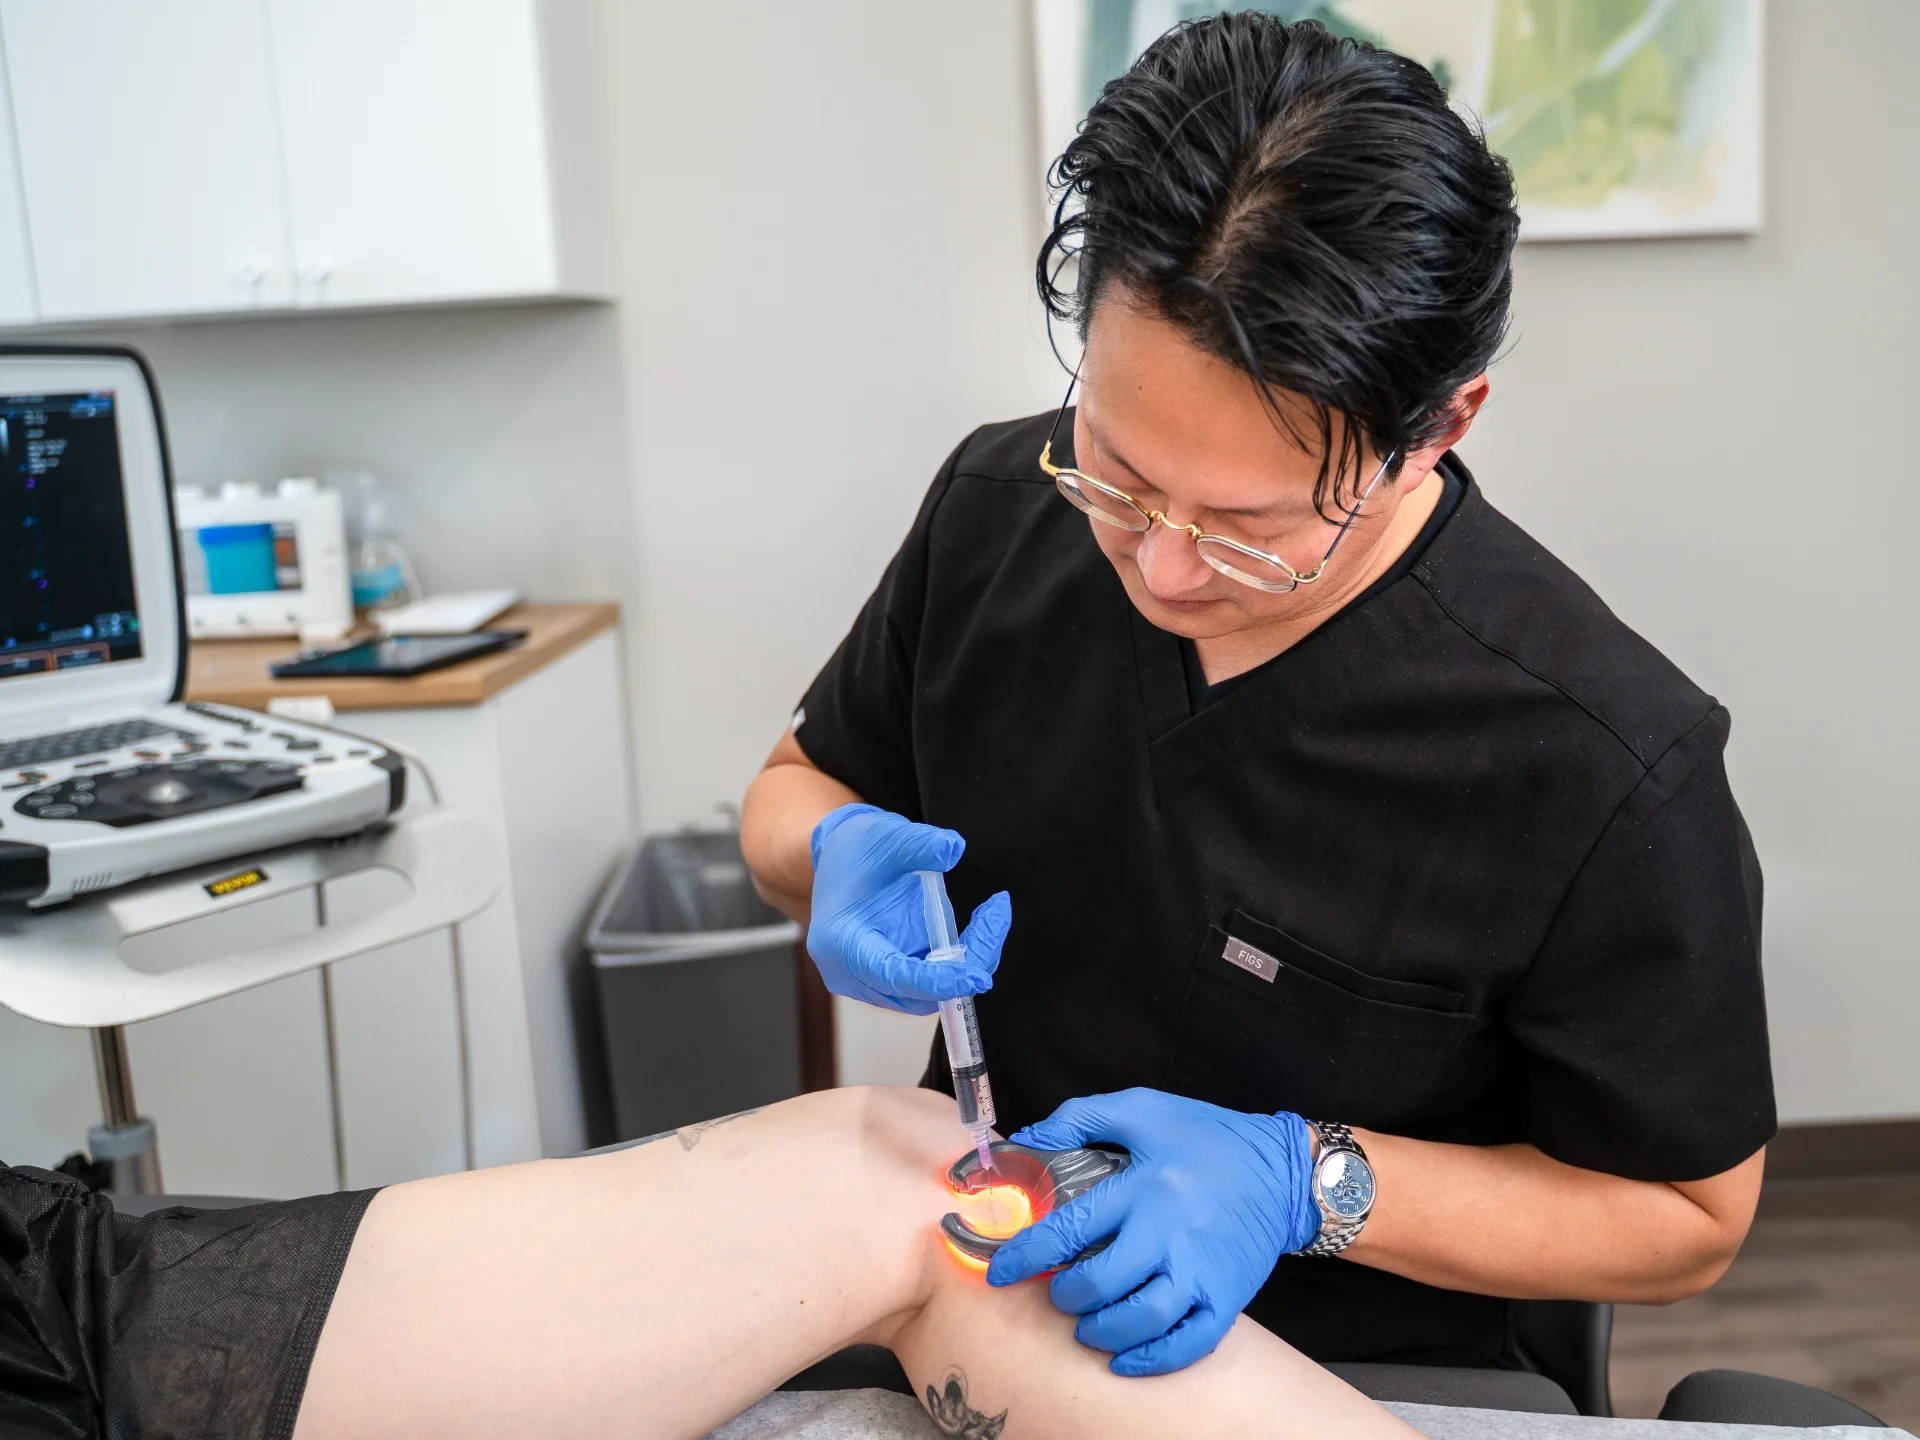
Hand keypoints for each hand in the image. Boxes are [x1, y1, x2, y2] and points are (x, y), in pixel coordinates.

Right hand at [805, 804, 1011, 1015]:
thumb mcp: (887, 838)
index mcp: (842, 943)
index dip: (938, 981)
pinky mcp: (887, 979)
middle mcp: (850, 972)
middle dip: (966, 964)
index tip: (979, 977)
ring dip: (968, 962)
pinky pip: (928, 984)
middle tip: (997, 915)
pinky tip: (979, 927)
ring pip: (927, 994)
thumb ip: (920, 844)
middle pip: (916, 993)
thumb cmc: (856, 850)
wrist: (838, 858)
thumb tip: (954, 847)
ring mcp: (868, 981)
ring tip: (993, 915)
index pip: (893, 976)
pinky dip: (958, 961)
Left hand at [985, 1088, 1317, 1375]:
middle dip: (1066, 1296)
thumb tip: (1025, 1140)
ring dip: (1102, 1330)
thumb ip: (1079, 1119)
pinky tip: (1126, 1357)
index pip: (1071, 1228)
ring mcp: (1202, 1270)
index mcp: (1145, 1186)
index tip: (1001, 1271)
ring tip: (1087, 1324)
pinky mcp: (1227, 1298)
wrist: (1283, 1170)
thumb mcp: (1143, 1110)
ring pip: (1142, 1319)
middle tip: (1059, 1292)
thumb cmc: (1207, 1138)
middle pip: (1102, 1282)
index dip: (1027, 1255)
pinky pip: (1188, 1343)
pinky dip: (1152, 1359)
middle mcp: (1171, 1232)